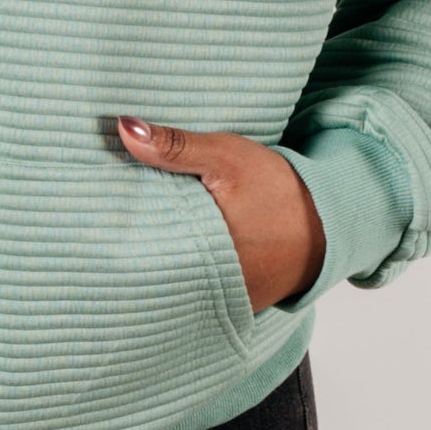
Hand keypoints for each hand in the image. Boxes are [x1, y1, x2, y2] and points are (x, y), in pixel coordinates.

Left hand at [116, 119, 324, 313]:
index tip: (99, 204)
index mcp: (198, 248)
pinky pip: (198, 286)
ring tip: (132, 233)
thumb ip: (175, 146)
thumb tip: (123, 128)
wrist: (331, 222)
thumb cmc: (279, 189)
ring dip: (159, 256)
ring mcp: (221, 298)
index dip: (117, 222)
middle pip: (152, 262)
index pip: (139, 240)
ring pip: (173, 276)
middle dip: (134, 240)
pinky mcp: (235, 301)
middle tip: (110, 217)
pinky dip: (185, 268)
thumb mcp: (226, 157)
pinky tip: (173, 249)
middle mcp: (207, 283)